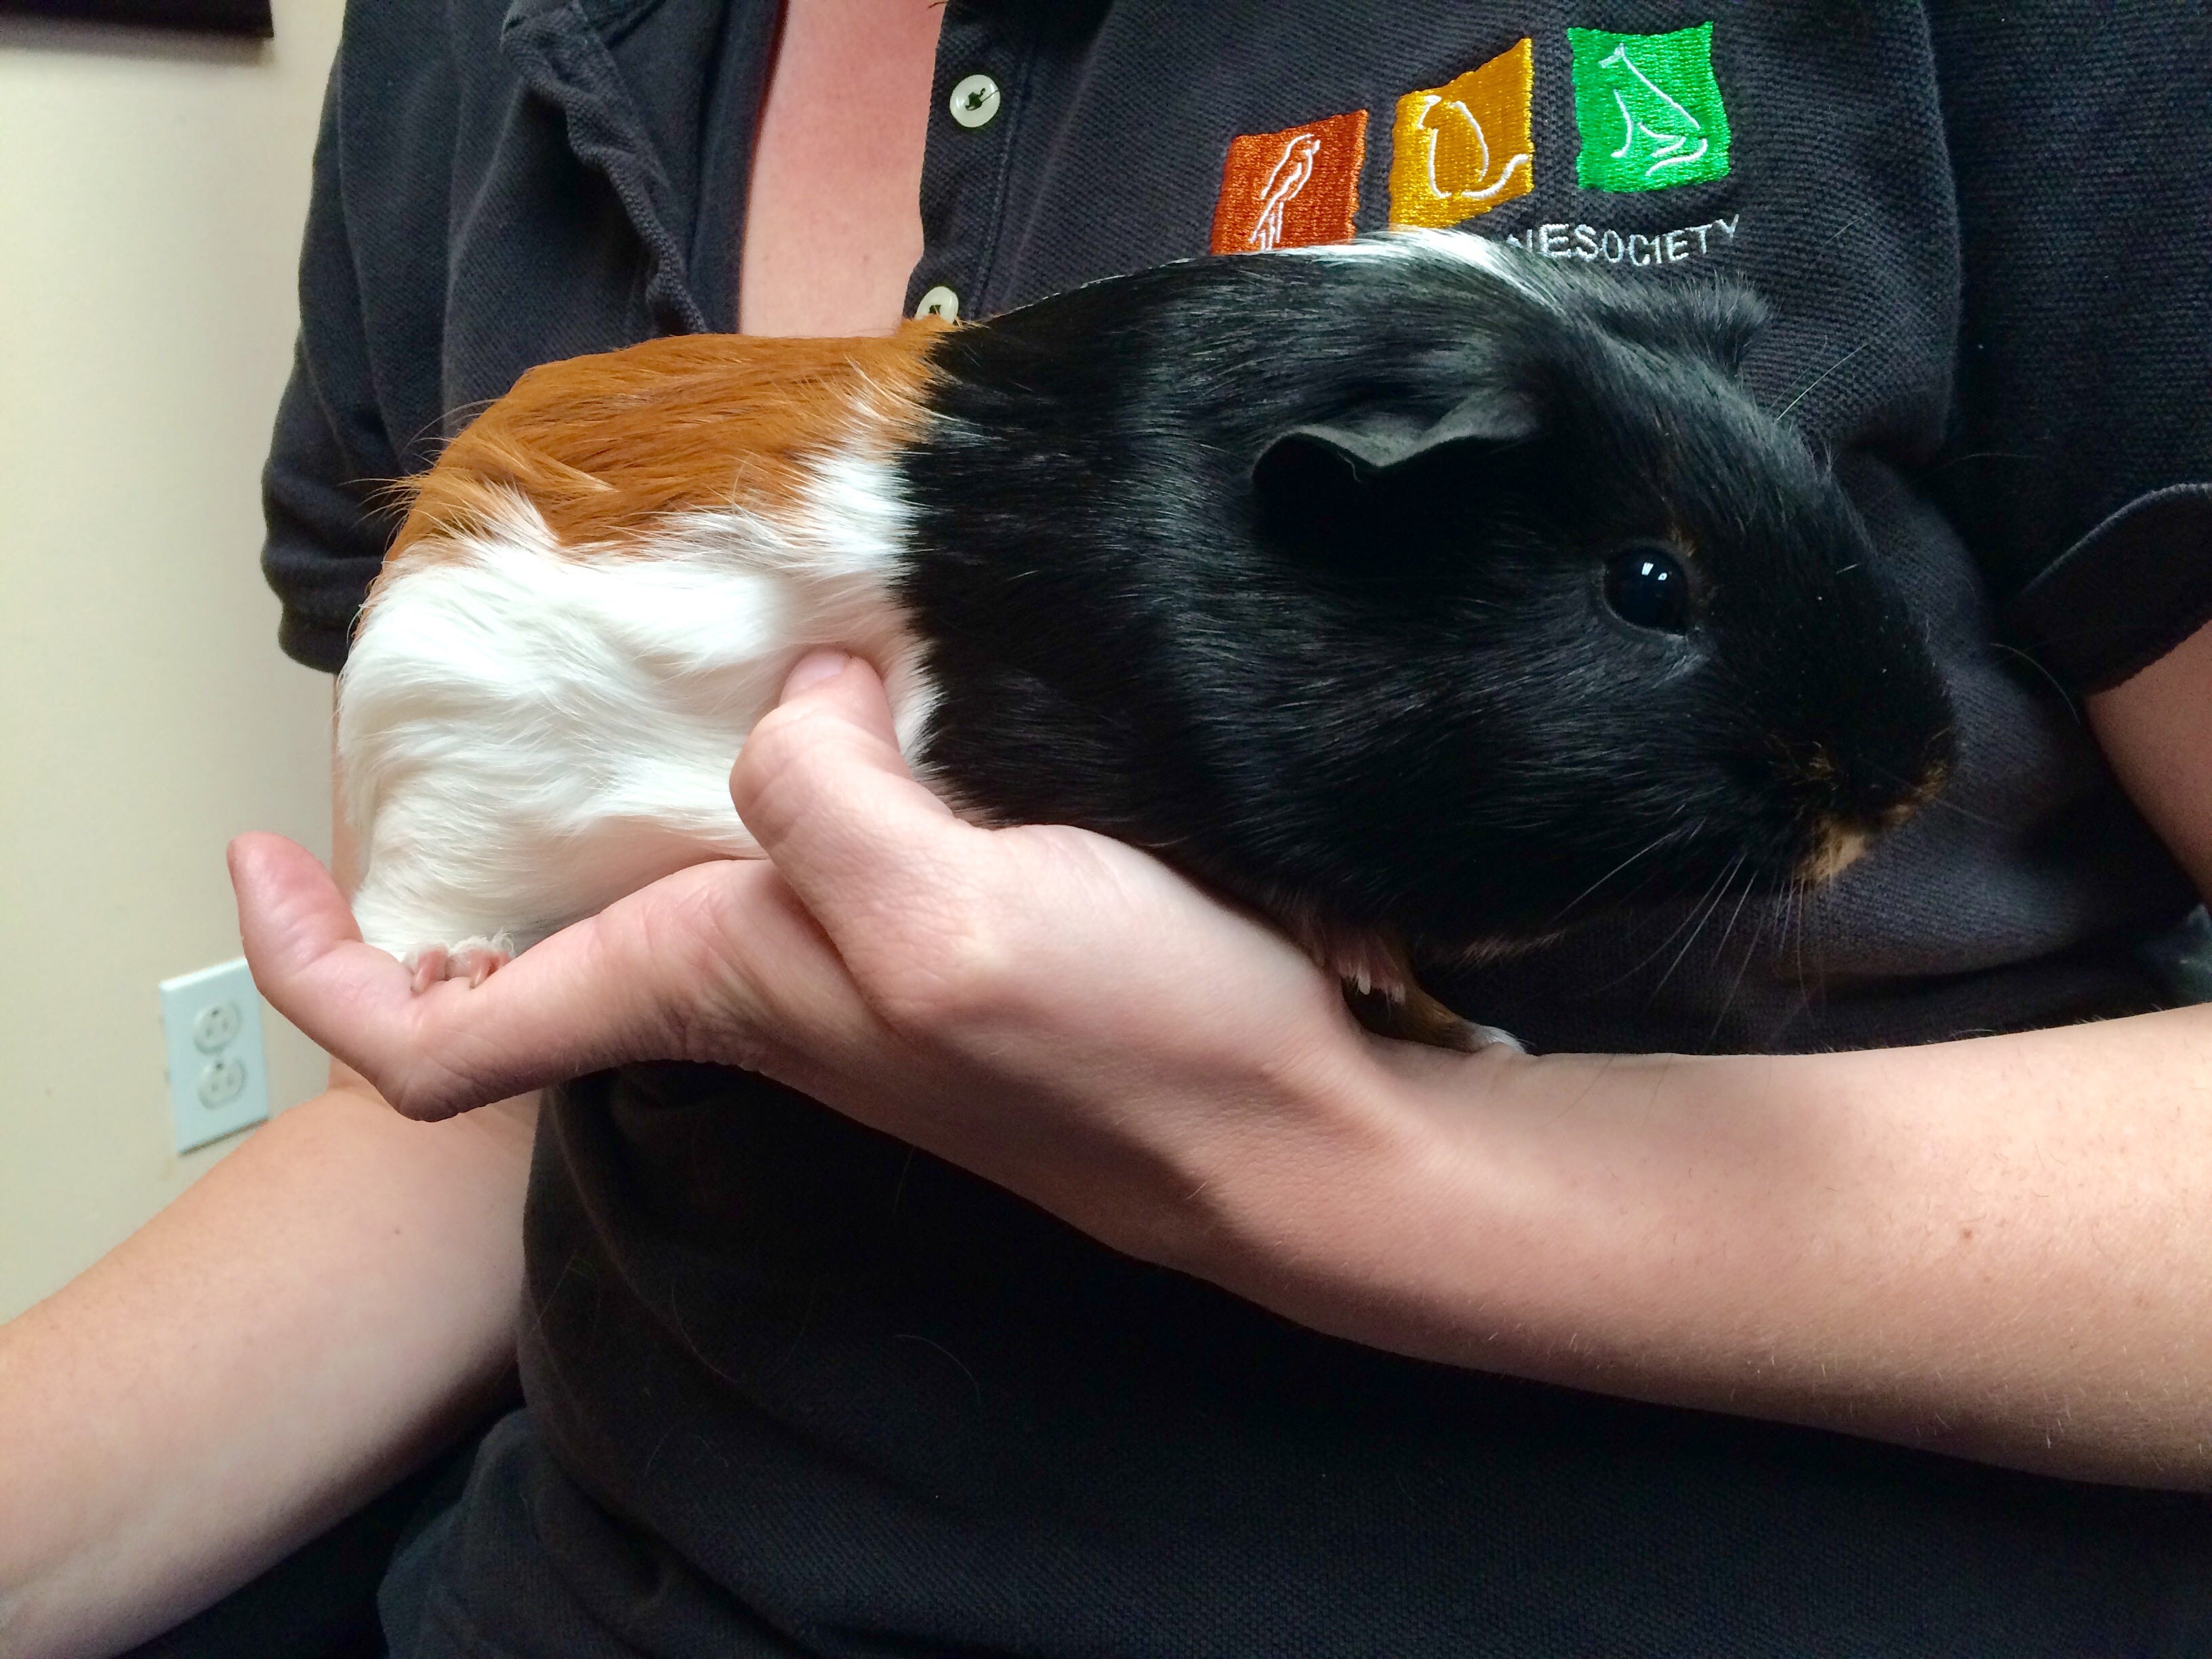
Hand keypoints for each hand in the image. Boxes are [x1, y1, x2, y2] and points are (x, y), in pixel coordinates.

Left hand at [231, 653, 1392, 1266]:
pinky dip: (782, 733)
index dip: (315, 960)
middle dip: (476, 807)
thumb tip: (797, 694)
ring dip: (634, 748)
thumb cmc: (1125, 1054)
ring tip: (654, 614)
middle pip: (536, 922)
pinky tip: (837, 659)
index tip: (259, 846)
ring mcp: (844, 948)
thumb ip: (819, 796)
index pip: (434, 1038)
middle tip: (478, 659)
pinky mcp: (936, 910)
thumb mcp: (936, 919)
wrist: (1286, 1129)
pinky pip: (804, 816)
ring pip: (670, 850)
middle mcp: (751, 976)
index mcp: (711, 986)